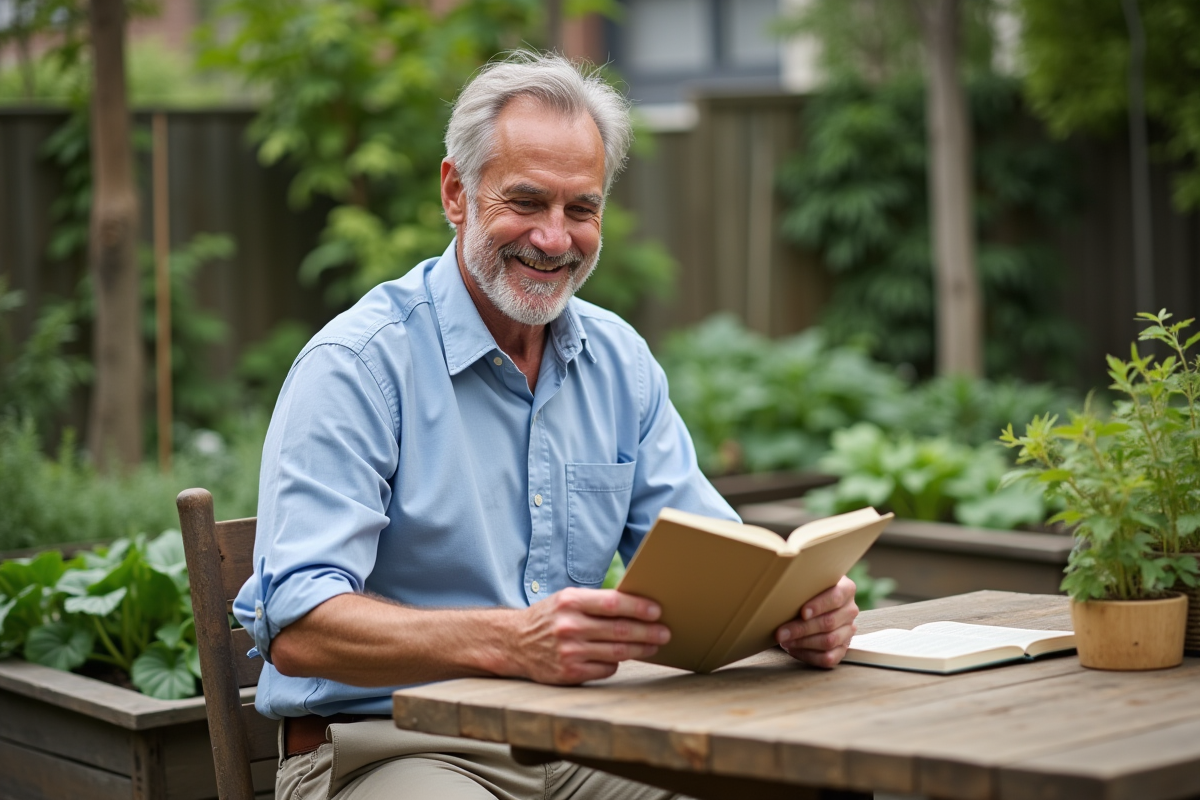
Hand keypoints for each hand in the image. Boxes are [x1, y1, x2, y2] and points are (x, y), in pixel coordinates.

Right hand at [508, 588, 670, 684]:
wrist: (515, 642)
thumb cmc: (549, 618)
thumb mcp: (567, 600)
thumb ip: (596, 602)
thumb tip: (636, 605)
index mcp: (570, 602)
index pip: (613, 604)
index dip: (639, 607)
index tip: (657, 611)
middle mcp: (570, 626)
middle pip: (620, 630)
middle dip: (648, 632)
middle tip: (665, 632)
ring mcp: (569, 652)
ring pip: (617, 652)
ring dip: (641, 649)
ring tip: (654, 645)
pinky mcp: (569, 673)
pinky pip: (606, 669)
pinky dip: (617, 663)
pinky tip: (622, 657)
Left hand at [775, 576, 857, 667]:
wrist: (813, 605)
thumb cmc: (807, 592)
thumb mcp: (808, 583)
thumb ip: (802, 584)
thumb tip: (780, 591)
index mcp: (846, 589)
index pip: (836, 597)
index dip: (819, 606)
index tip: (802, 612)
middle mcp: (850, 610)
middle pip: (829, 622)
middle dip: (802, 628)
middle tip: (780, 632)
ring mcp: (848, 630)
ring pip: (829, 641)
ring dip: (803, 642)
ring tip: (784, 640)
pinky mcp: (843, 648)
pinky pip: (829, 657)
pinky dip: (809, 655)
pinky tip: (793, 649)